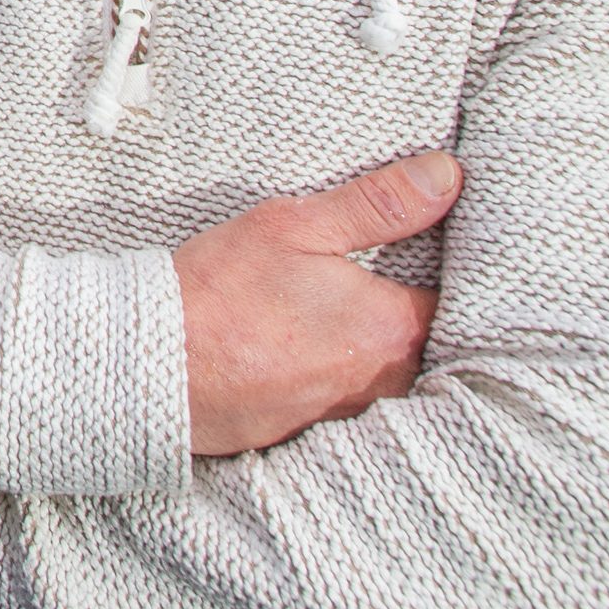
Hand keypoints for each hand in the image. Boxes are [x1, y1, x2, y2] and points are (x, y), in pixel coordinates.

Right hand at [174, 152, 461, 456]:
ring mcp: (345, 413)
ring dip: (371, 348)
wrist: (150, 363)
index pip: (458, 304)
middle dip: (411, 312)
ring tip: (340, 312)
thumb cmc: (221, 291)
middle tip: (389, 276)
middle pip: (425, 344)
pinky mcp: (307, 432)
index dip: (450, 274)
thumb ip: (378, 203)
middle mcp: (382, 381)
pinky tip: (303, 350)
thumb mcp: (295, 227)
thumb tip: (447, 176)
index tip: (438, 249)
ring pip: (384, 376)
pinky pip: (343, 401)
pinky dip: (334, 375)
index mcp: (391, 327)